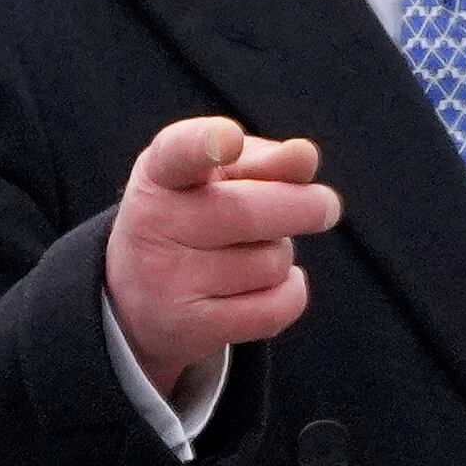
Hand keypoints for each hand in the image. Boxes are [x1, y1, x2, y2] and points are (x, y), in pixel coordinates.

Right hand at [107, 116, 340, 407]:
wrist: (138, 294)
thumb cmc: (196, 214)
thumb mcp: (217, 176)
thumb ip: (265, 161)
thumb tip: (304, 157)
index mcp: (160, 171)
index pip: (179, 153)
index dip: (206, 143)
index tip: (228, 138)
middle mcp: (153, 223)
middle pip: (250, 212)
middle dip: (303, 207)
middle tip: (327, 205)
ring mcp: (166, 279)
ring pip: (271, 262)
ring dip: (282, 254)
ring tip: (251, 253)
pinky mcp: (190, 327)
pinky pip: (275, 308)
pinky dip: (291, 293)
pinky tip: (271, 284)